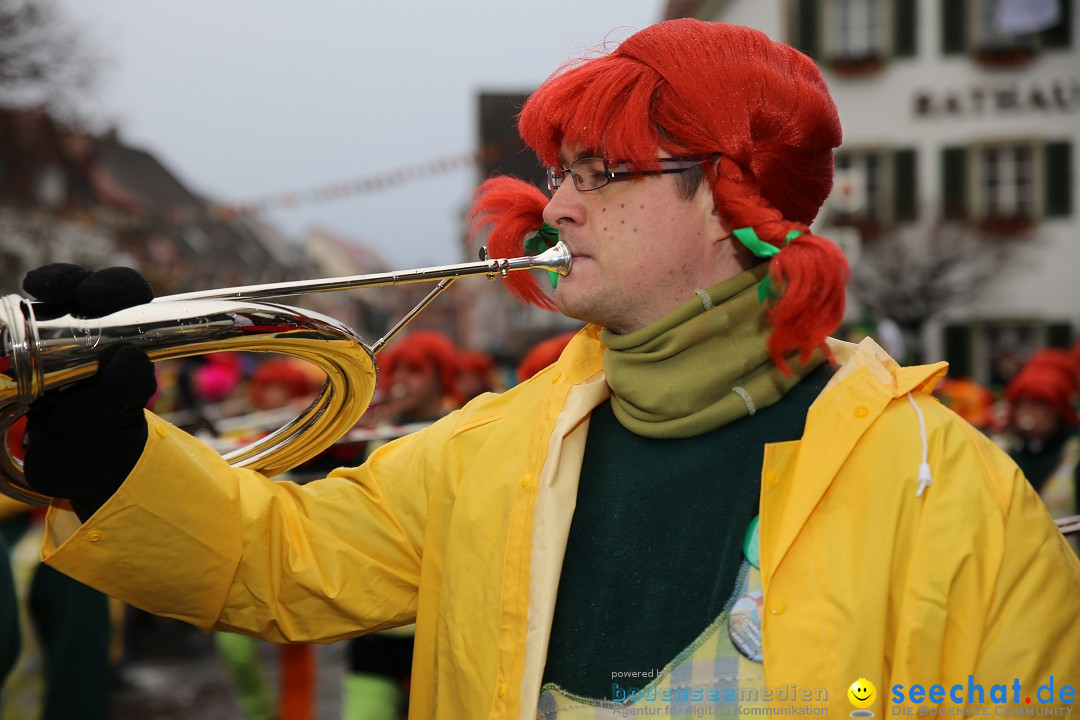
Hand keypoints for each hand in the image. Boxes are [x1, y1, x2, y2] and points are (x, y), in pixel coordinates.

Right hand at [22, 265, 156, 518]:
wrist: (64, 464)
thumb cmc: (101, 437)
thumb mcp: (116, 418)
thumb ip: (126, 390)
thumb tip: (128, 355)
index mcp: (128, 337)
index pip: (128, 296)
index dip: (114, 285)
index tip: (93, 293)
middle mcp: (95, 328)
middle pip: (85, 287)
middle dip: (67, 279)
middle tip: (45, 286)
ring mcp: (57, 334)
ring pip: (50, 298)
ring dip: (41, 288)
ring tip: (28, 291)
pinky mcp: (23, 346)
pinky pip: (15, 324)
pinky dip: (5, 321)